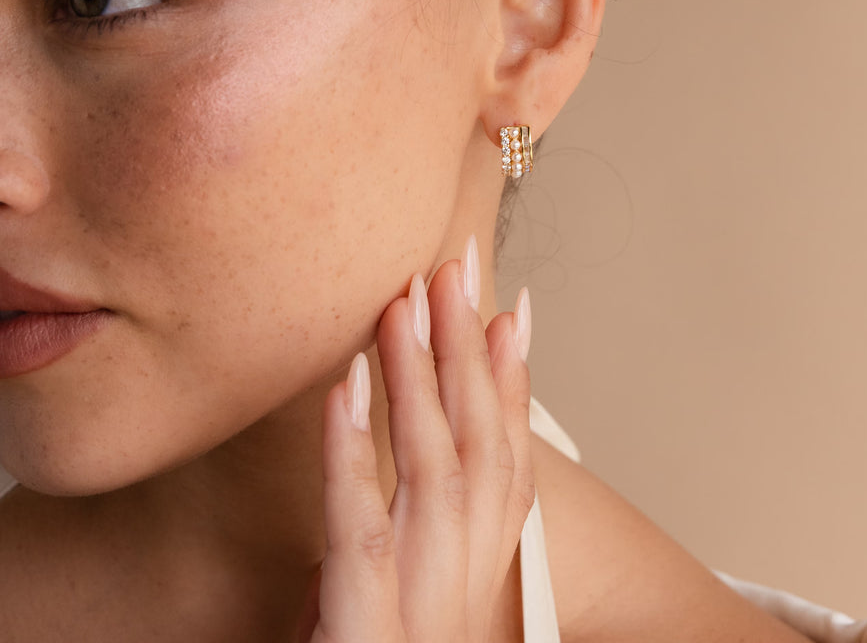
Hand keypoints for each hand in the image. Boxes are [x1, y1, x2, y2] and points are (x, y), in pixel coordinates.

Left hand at [299, 236, 534, 642]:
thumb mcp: (426, 590)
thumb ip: (425, 518)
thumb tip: (416, 445)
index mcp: (486, 567)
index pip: (509, 454)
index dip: (513, 374)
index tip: (512, 302)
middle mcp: (469, 577)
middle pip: (481, 445)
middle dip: (470, 349)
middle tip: (459, 268)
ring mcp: (424, 603)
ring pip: (432, 468)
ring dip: (419, 377)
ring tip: (407, 299)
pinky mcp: (365, 630)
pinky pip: (358, 527)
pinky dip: (352, 450)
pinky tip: (344, 385)